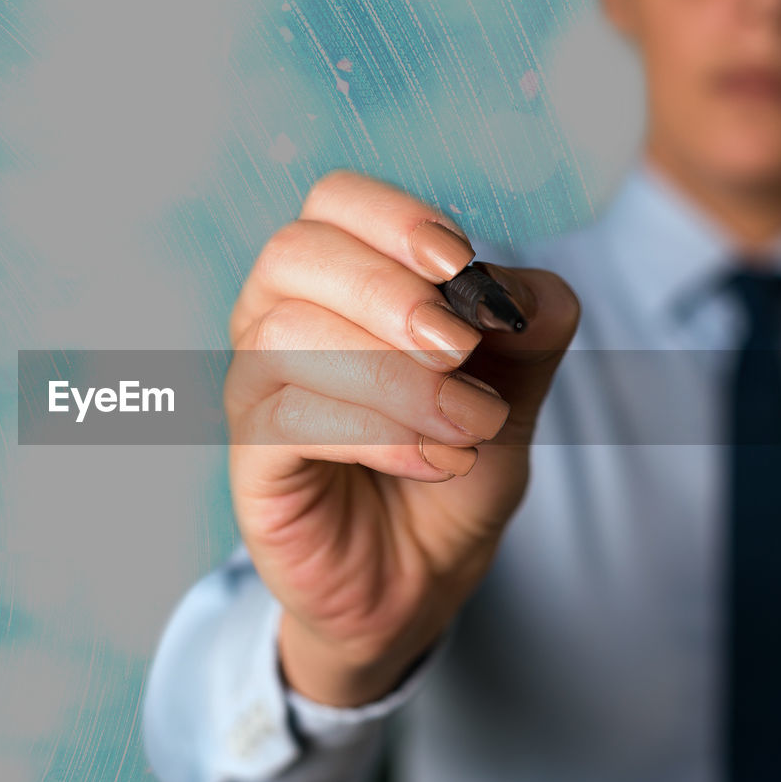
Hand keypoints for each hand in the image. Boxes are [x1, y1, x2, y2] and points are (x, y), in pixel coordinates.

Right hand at [224, 170, 579, 706]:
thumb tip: (522, 294)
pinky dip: (377, 433)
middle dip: (388, 292)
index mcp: (333, 284)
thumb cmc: (449, 470)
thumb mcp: (512, 393)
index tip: (460, 266)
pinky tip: (436, 459)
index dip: (394, 219)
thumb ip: (528, 333)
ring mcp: (255, 390)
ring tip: (470, 424)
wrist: (417, 579)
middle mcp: (276, 322)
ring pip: (288, 335)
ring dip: (397, 377)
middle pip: (293, 254)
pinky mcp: (252, 459)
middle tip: (462, 349)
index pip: (332, 203)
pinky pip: (291, 418)